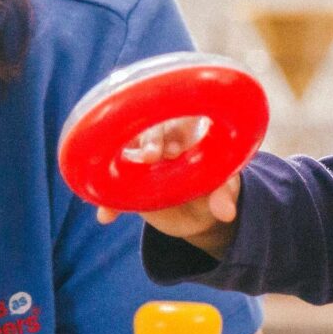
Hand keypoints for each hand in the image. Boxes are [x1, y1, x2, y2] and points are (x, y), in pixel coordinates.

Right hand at [91, 118, 241, 258]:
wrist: (201, 209)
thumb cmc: (216, 185)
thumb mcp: (224, 188)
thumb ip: (224, 195)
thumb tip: (226, 214)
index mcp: (187, 129)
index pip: (179, 117)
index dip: (175, 128)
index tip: (175, 150)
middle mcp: (161, 137)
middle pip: (150, 131)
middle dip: (149, 142)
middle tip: (150, 157)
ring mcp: (140, 158)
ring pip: (125, 155)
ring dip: (119, 167)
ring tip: (114, 190)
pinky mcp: (128, 180)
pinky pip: (114, 188)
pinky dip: (109, 202)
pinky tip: (106, 216)